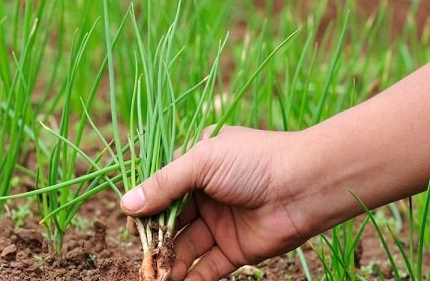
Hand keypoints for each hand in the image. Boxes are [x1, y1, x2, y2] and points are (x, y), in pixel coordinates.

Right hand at [120, 125, 310, 280]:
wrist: (304, 185)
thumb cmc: (252, 161)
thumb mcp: (202, 161)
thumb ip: (164, 184)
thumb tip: (126, 205)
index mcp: (198, 163)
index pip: (162, 186)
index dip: (144, 204)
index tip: (129, 224)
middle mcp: (206, 192)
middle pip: (170, 219)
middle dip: (154, 238)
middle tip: (140, 257)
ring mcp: (220, 222)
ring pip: (185, 245)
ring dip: (168, 261)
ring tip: (152, 276)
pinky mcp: (235, 248)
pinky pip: (207, 267)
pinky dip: (190, 278)